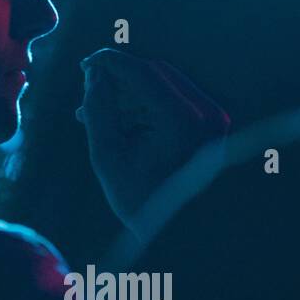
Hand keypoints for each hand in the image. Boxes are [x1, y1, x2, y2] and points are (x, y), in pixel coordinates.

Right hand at [77, 48, 229, 228]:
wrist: (189, 237)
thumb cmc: (145, 202)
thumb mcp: (108, 156)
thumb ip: (97, 110)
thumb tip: (93, 74)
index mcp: (180, 119)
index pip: (141, 71)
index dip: (109, 62)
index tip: (85, 63)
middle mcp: (204, 113)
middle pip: (155, 73)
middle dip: (120, 77)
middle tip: (90, 88)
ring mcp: (214, 119)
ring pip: (165, 86)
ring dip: (132, 92)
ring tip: (100, 113)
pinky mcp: (214, 126)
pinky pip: (177, 101)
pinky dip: (149, 105)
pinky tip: (124, 122)